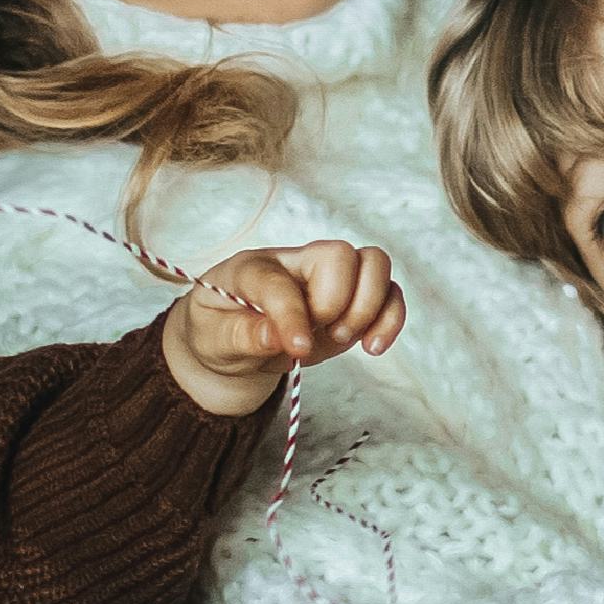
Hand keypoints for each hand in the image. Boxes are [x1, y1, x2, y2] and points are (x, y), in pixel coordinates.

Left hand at [167, 238, 407, 412]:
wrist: (233, 345)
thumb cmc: (218, 333)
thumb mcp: (213, 340)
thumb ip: (242, 337)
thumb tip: (275, 337)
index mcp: (252, 268)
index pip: (281, 281)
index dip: (292, 315)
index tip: (296, 349)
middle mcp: (296, 264)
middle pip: (340, 254)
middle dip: (336, 303)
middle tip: (319, 335)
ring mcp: (328, 279)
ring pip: (374, 263)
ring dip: (369, 307)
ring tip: (342, 338)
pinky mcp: (351, 300)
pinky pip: (389, 294)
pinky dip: (390, 320)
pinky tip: (372, 347)